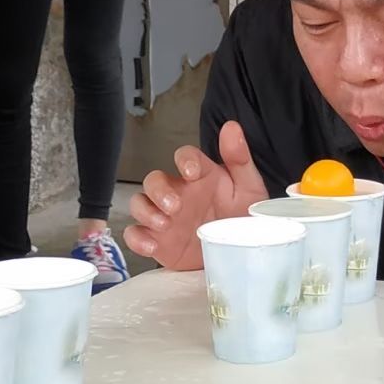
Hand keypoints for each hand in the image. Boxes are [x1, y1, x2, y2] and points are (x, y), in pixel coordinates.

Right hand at [124, 120, 268, 270]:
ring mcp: (164, 216)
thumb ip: (239, 158)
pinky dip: (138, 239)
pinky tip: (153, 244)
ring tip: (164, 224)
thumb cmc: (240, 217)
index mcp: (200, 176)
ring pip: (139, 203)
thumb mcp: (248, 188)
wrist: (239, 256)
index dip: (185, 160)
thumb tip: (232, 128)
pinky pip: (135, 234)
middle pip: (154, 179)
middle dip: (159, 190)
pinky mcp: (157, 240)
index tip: (191, 171)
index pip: (185, 156)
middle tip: (175, 205)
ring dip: (146, 211)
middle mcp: (178, 193)